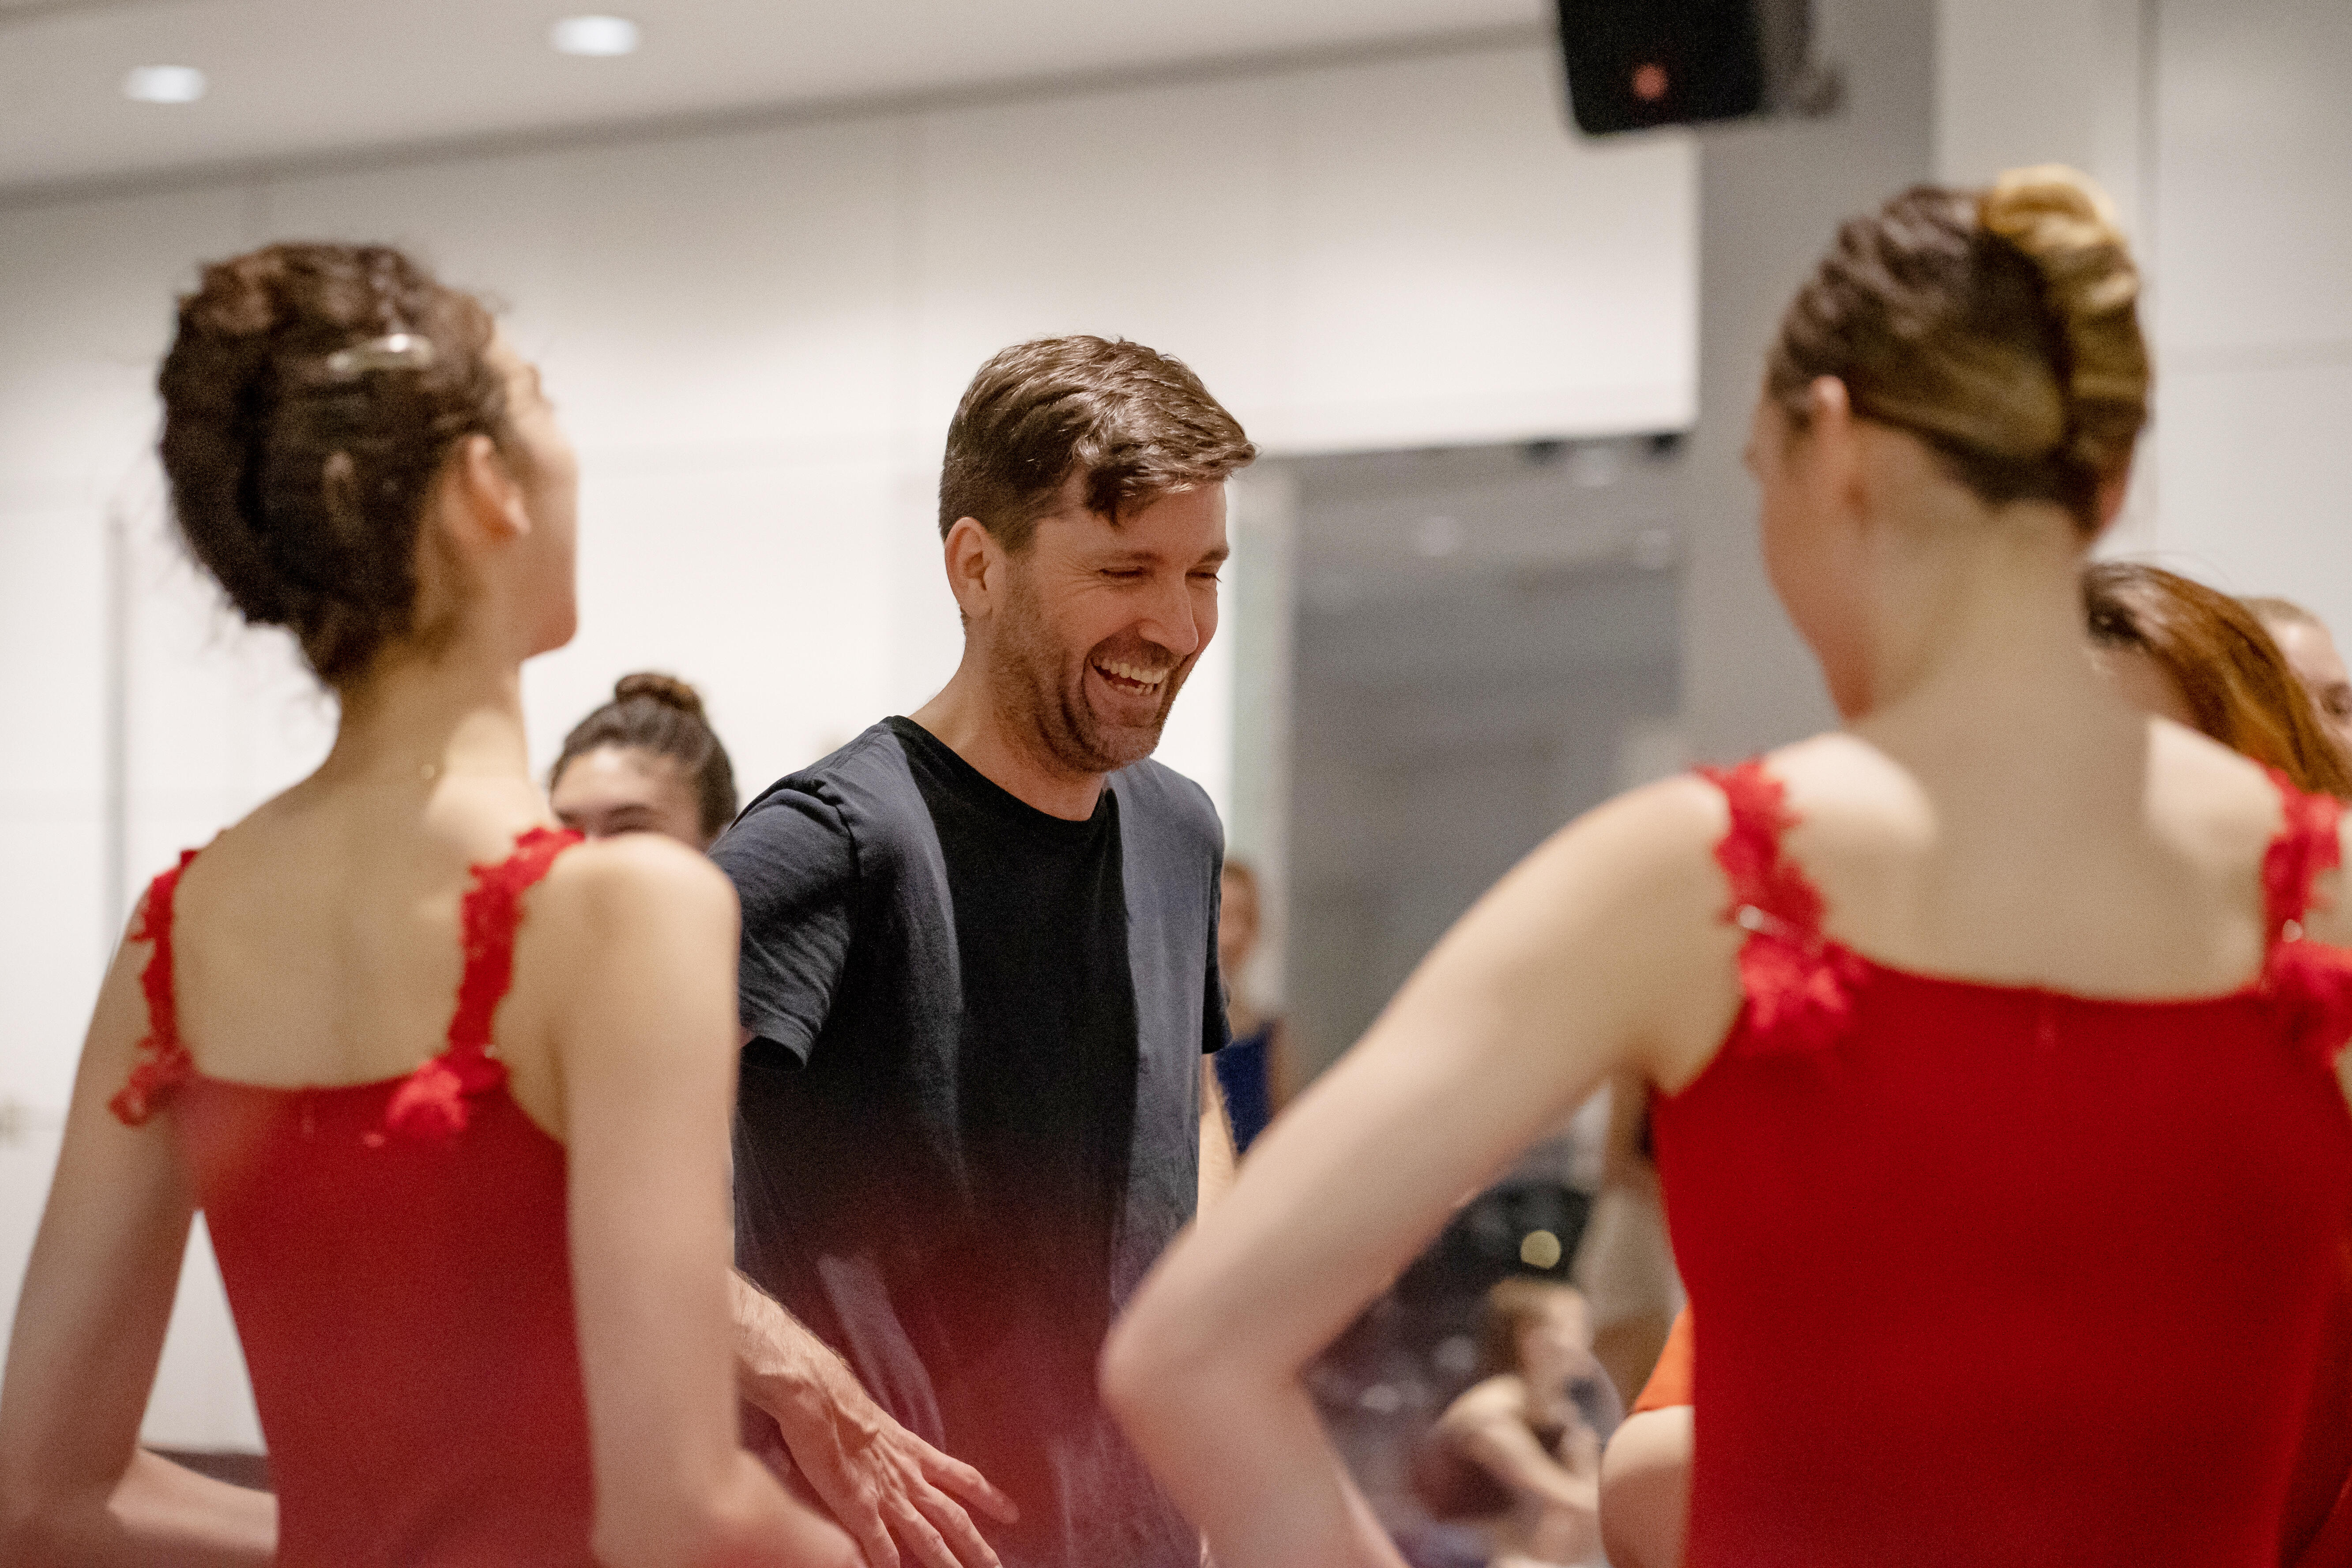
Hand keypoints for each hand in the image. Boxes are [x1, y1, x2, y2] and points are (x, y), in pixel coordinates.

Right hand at [734, 1281, 1016, 1567]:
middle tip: (997, 1567)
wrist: (822, 1399)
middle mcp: (910, 1478)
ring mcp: (887, 1495)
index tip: (1013, 1514)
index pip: (964, 1478)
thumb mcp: (885, 1429)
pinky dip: (890, 1562)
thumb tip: (901, 1462)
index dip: (990, 1497)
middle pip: (953, 1518)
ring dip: (947, 1563)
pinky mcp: (860, 1507)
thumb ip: (898, 1450)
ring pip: (927, 1537)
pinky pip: (880, 1543)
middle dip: (977, 1546)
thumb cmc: (847, 1408)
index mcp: (917, 1455)